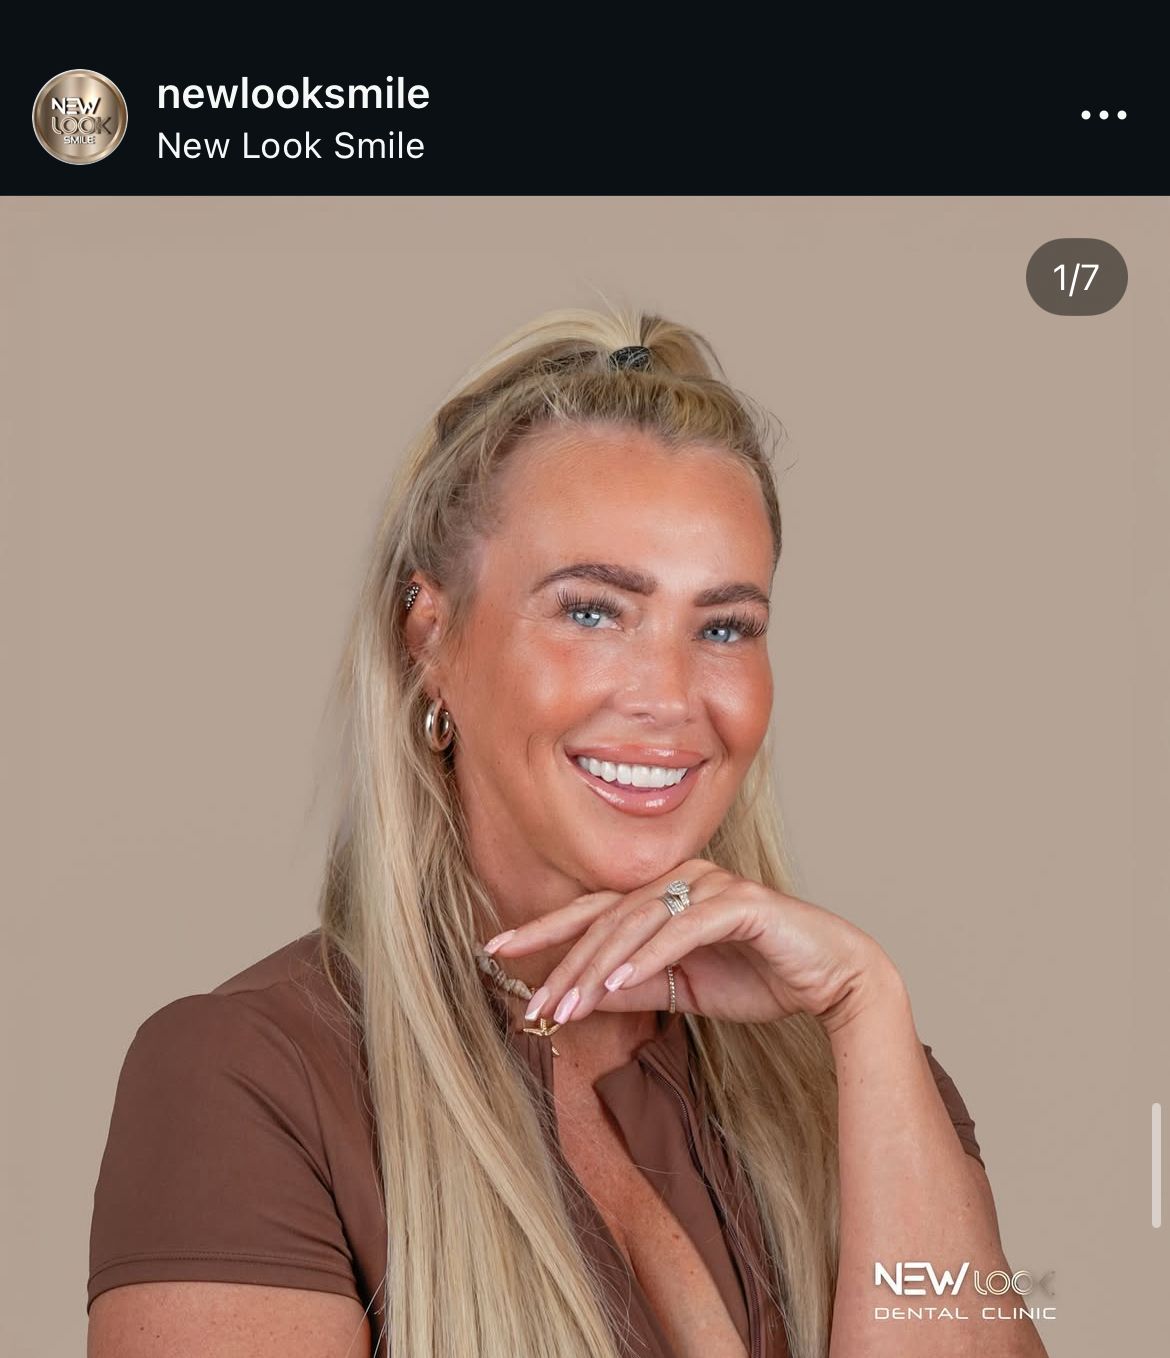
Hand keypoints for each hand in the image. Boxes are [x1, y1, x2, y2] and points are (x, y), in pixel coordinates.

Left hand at [483, 858, 900, 1033]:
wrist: (834, 978)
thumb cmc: (761, 977)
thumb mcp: (684, 991)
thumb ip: (636, 987)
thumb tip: (581, 997)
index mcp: (665, 894)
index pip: (593, 911)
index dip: (544, 929)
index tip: (497, 951)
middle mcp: (682, 879)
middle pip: (606, 917)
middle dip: (564, 960)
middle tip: (532, 999)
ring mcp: (711, 885)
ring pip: (637, 922)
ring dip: (599, 966)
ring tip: (567, 1003)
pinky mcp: (740, 902)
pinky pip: (684, 929)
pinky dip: (649, 956)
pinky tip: (619, 985)